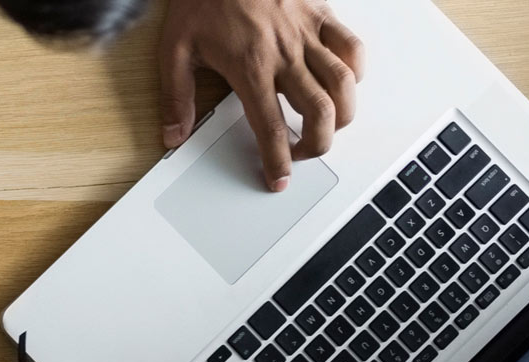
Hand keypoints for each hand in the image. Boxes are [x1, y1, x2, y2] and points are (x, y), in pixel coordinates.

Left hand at [157, 0, 364, 190]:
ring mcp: (306, 33)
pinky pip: (351, 45)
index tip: (279, 178)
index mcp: (249, 67)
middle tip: (305, 155)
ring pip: (343, 82)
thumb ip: (176, 96)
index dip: (278, 160)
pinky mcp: (320, 14)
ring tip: (329, 128)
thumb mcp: (174, 49)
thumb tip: (173, 135)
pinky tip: (344, 83)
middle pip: (319, 110)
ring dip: (343, 114)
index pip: (271, 126)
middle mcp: (284, 54)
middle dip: (319, 144)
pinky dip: (355, 69)